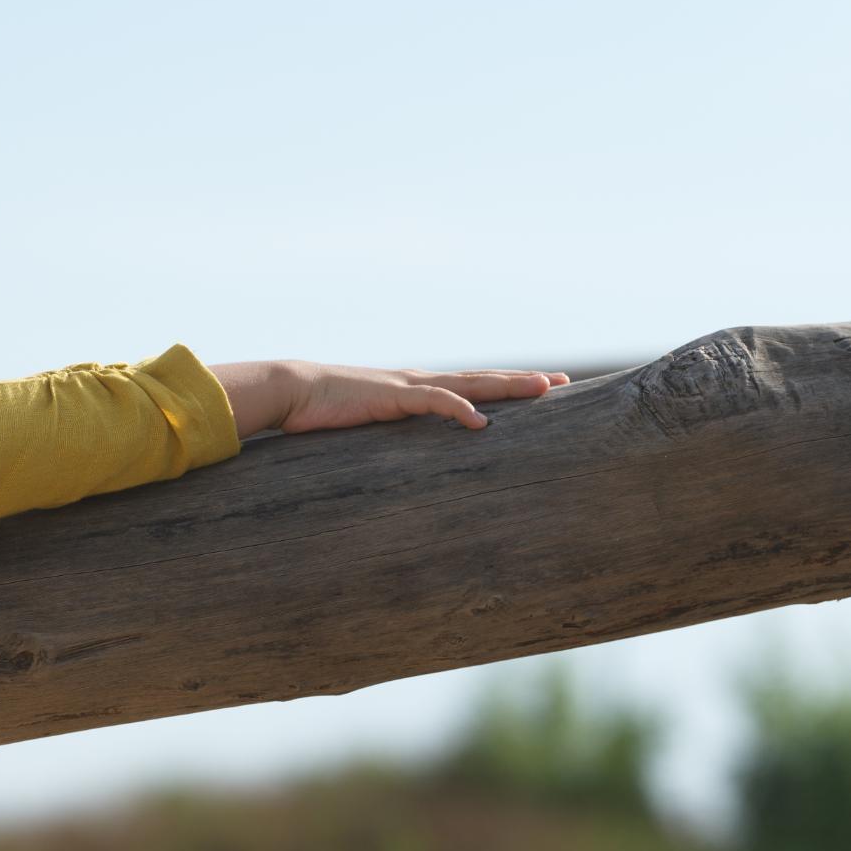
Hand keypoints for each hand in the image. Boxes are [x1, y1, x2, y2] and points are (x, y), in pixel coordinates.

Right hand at [212, 361, 567, 439]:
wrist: (290, 391)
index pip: (469, 386)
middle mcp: (419, 383)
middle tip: (560, 382)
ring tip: (543, 389)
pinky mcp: (392, 396)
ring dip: (507, 386)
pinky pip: (434, 401)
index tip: (537, 391)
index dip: (503, 388)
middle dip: (522, 381)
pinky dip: (459, 409)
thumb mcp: (362, 431)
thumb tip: (397, 471)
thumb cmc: (319, 414)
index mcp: (414, 391)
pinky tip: (481, 420)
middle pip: (482, 379)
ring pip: (470, 383)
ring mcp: (408, 387)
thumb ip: (386, 443)